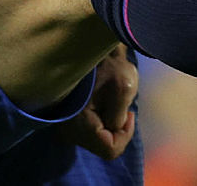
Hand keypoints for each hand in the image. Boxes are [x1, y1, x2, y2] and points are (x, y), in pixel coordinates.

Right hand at [56, 44, 136, 160]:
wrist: (90, 47)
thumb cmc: (110, 64)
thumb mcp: (124, 88)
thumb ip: (119, 117)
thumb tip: (114, 129)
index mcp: (80, 122)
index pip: (109, 149)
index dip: (125, 135)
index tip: (129, 113)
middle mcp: (69, 129)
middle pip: (102, 147)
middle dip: (116, 130)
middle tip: (122, 108)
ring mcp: (67, 126)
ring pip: (97, 140)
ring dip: (109, 124)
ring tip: (112, 102)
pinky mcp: (69, 120)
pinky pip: (91, 132)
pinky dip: (102, 121)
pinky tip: (105, 103)